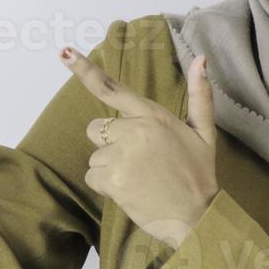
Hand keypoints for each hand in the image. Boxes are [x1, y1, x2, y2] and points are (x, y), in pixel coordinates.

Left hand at [60, 45, 217, 247]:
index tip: (64, 52)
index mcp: (153, 116)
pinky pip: (93, 177)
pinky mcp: (113, 179)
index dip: (85, 70)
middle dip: (109, 144)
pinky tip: (131, 191)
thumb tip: (201, 60)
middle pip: (96, 130)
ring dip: (110, 168)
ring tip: (139, 179)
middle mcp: (135, 130)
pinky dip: (107, 186)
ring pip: (95, 157)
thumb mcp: (204, 133)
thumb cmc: (199, 175)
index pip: (113, 89)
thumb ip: (201, 96)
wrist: (197, 216)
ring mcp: (122, 155)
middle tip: (138, 161)